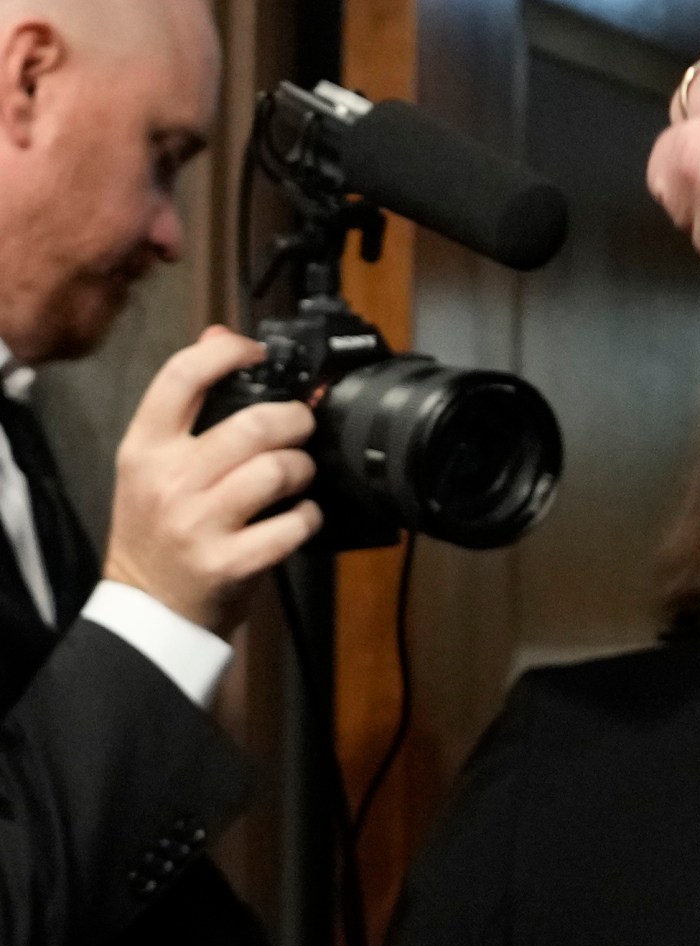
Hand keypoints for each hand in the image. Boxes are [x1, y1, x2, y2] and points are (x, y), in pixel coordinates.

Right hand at [101, 327, 321, 633]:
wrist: (147, 609)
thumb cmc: (159, 529)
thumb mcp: (153, 463)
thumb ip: (185, 404)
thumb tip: (217, 335)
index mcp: (144, 448)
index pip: (181, 377)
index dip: (229, 353)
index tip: (257, 353)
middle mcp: (168, 481)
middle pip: (254, 423)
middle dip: (294, 421)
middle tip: (300, 429)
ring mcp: (199, 524)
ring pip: (278, 470)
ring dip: (303, 469)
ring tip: (297, 477)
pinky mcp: (230, 562)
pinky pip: (294, 524)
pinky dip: (309, 517)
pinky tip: (299, 518)